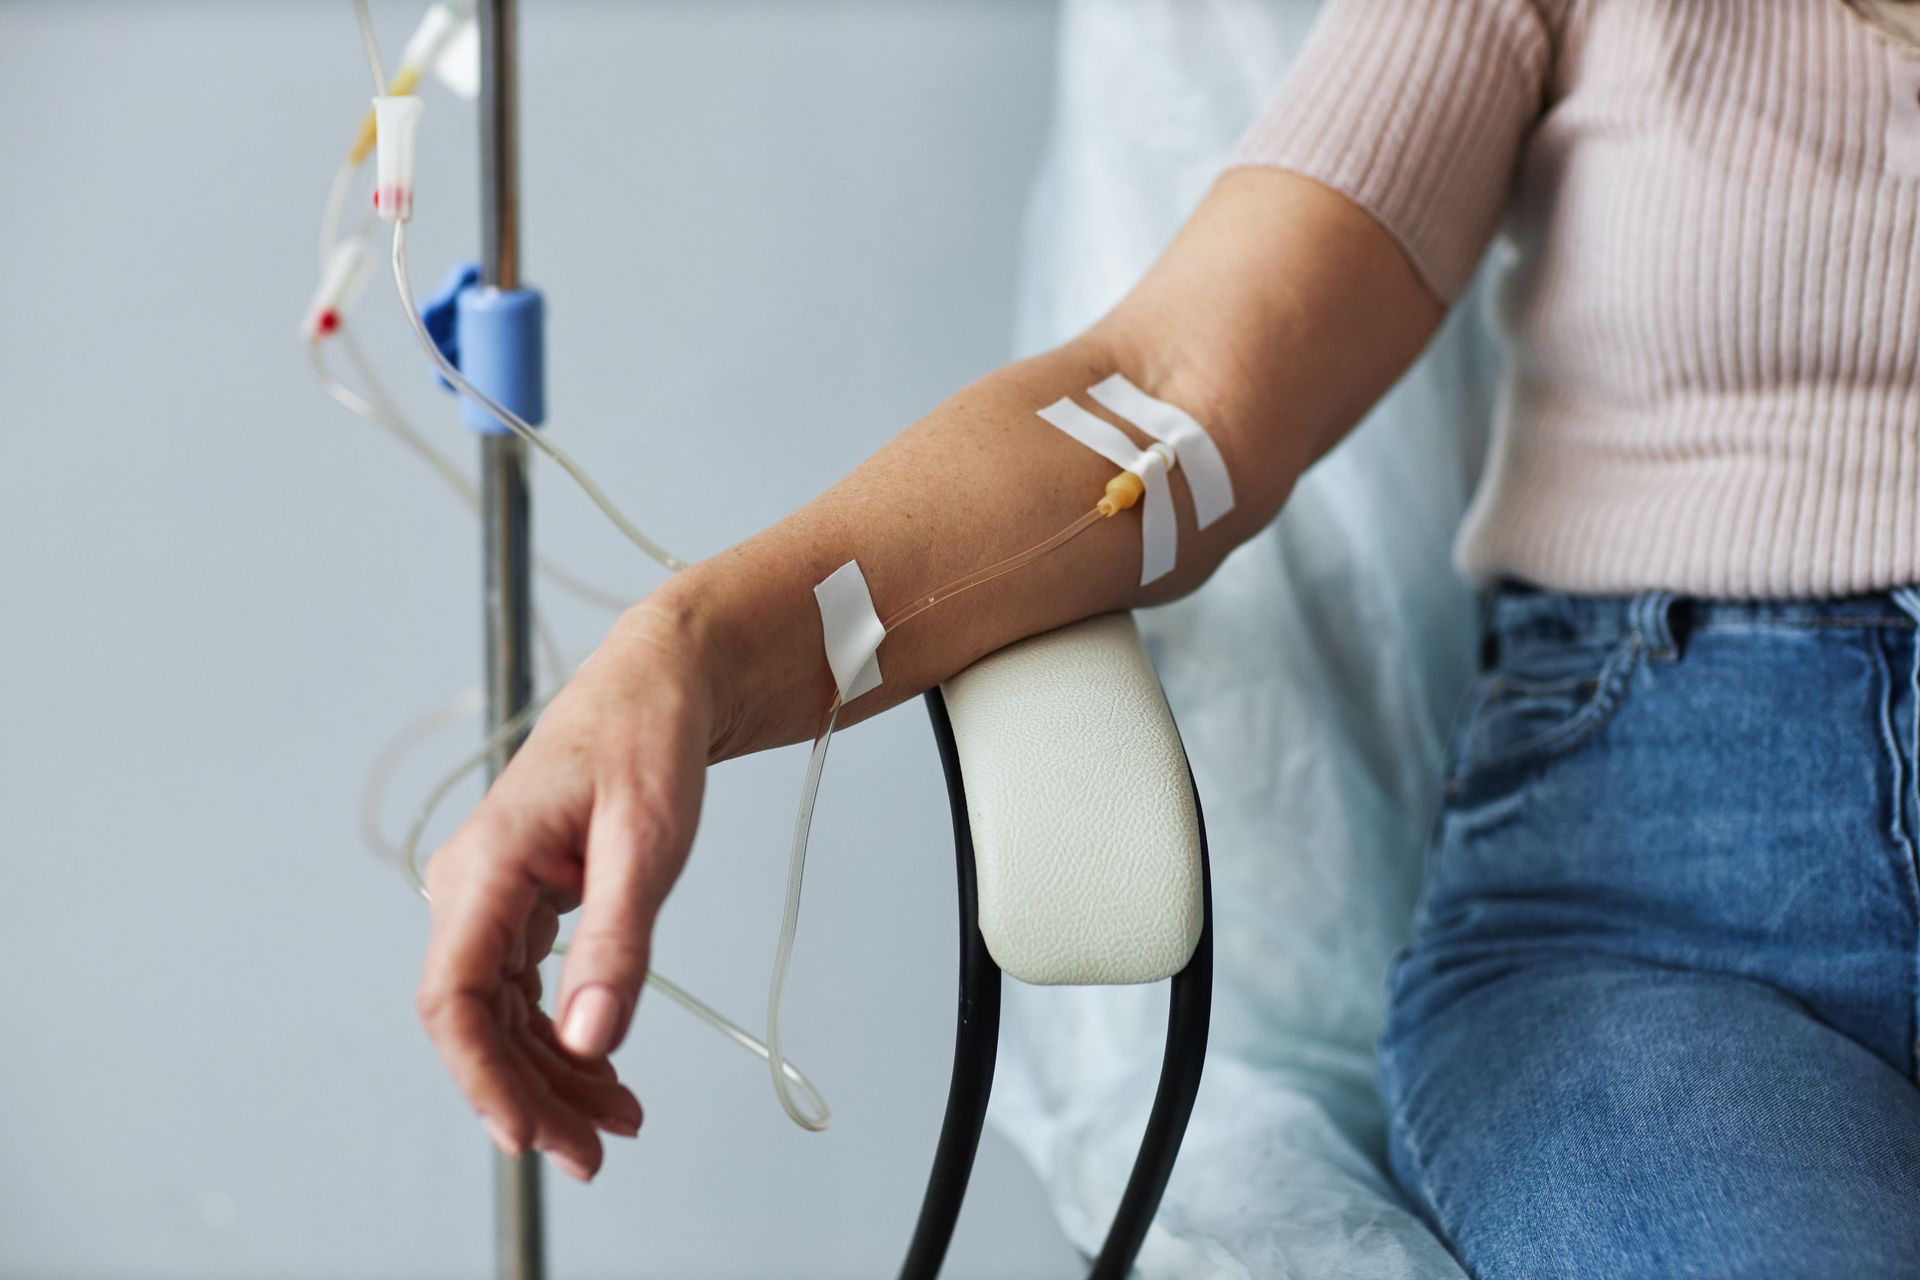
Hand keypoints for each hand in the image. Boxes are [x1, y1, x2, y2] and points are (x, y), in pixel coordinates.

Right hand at [415, 598, 714, 1180]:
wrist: (659, 683)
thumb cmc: (648, 741)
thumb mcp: (648, 841)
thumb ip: (618, 940)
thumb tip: (590, 1040)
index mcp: (488, 865)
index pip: (454, 997)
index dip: (483, 1078)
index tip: (529, 1136)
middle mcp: (473, 886)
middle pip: (477, 1021)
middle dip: (530, 1096)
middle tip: (593, 1154)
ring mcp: (493, 897)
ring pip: (502, 1015)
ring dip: (551, 1076)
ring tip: (616, 1123)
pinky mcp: (521, 904)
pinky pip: (525, 990)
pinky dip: (563, 1037)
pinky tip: (603, 1074)